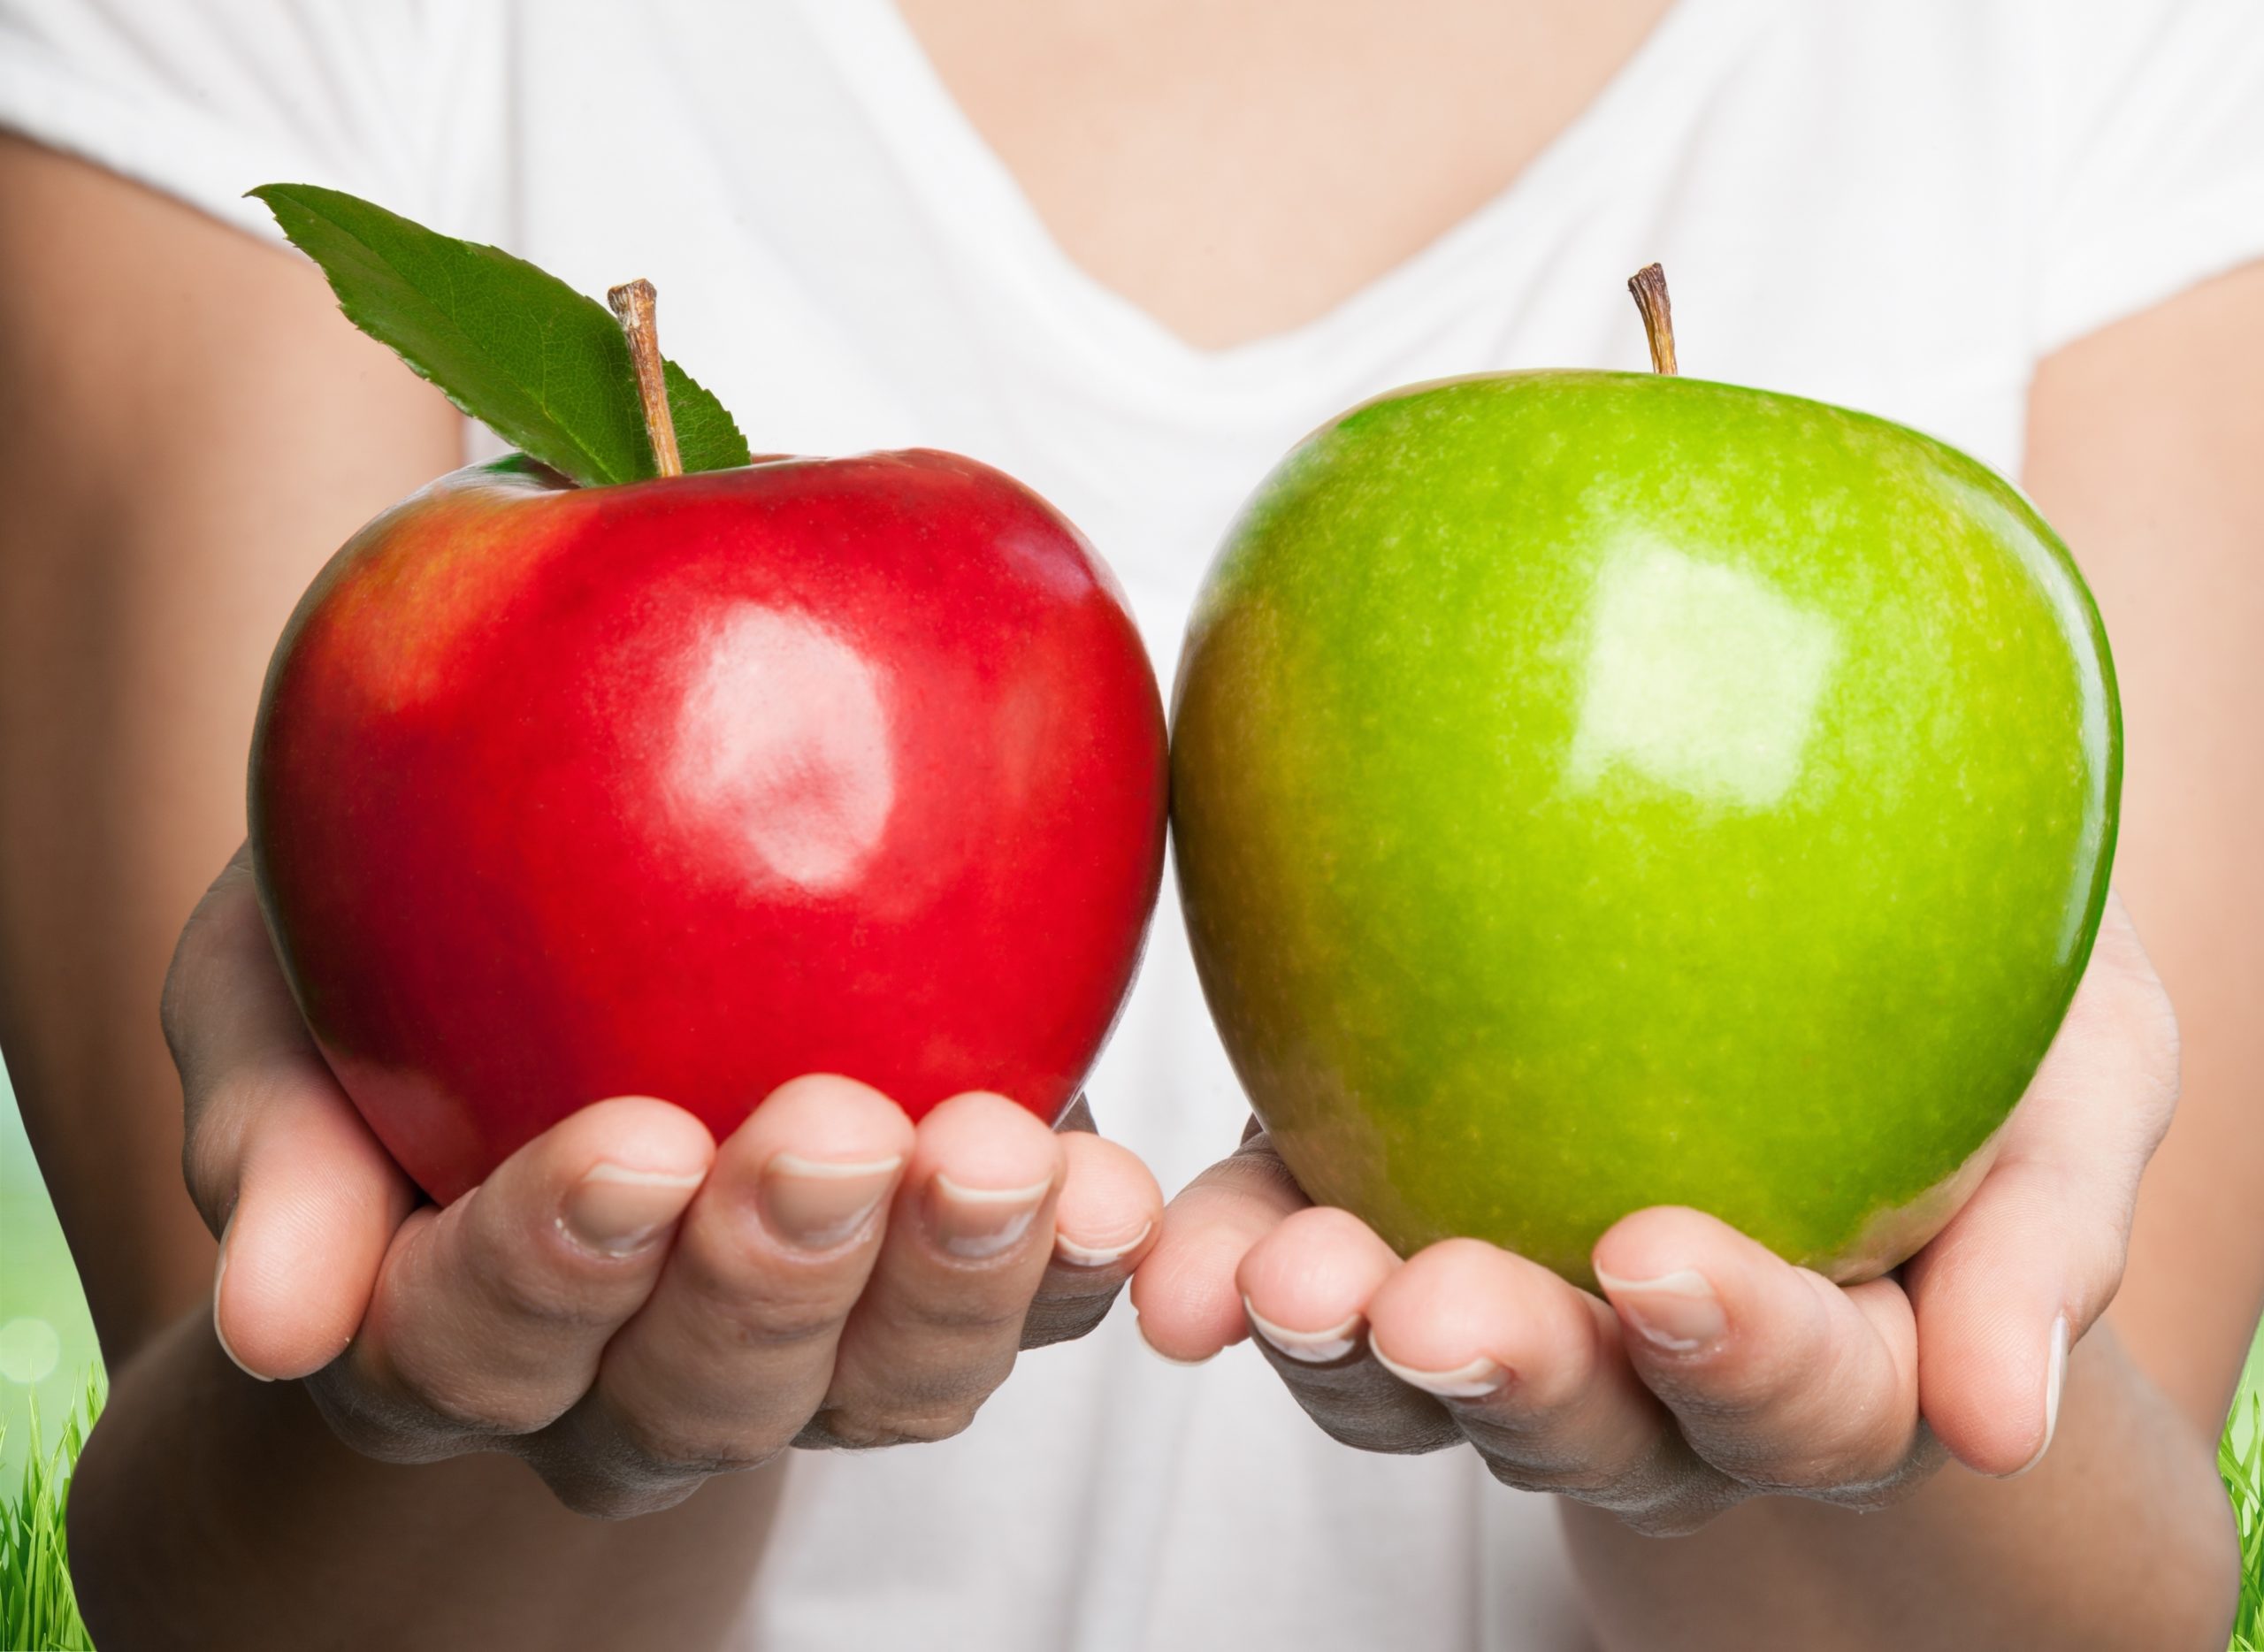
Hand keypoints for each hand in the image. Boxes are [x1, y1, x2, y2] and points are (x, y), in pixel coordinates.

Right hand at [165, 845, 1162, 1516]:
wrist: (547, 926)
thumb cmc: (376, 952)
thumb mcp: (273, 991)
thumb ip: (273, 1135)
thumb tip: (269, 1325)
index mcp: (441, 1327)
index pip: (467, 1345)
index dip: (546, 1272)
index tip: (627, 1147)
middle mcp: (622, 1377)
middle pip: (695, 1395)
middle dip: (765, 1278)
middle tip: (826, 1136)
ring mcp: (801, 1344)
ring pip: (879, 1390)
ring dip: (947, 1286)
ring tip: (1000, 1159)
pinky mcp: (937, 1276)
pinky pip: (1019, 1310)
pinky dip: (1071, 1259)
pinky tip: (1110, 1187)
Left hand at [1130, 896, 2176, 1531]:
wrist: (1853, 925)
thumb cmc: (2000, 1014)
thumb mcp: (2078, 1086)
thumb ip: (2045, 1240)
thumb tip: (2000, 1421)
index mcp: (1839, 1362)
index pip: (1802, 1397)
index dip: (1739, 1352)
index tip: (1662, 1261)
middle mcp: (1661, 1375)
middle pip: (1589, 1425)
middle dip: (1510, 1377)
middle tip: (1433, 1308)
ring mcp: (1512, 1304)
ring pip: (1416, 1386)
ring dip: (1338, 1347)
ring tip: (1275, 1279)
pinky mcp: (1389, 1213)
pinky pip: (1301, 1273)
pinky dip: (1233, 1264)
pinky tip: (1173, 1250)